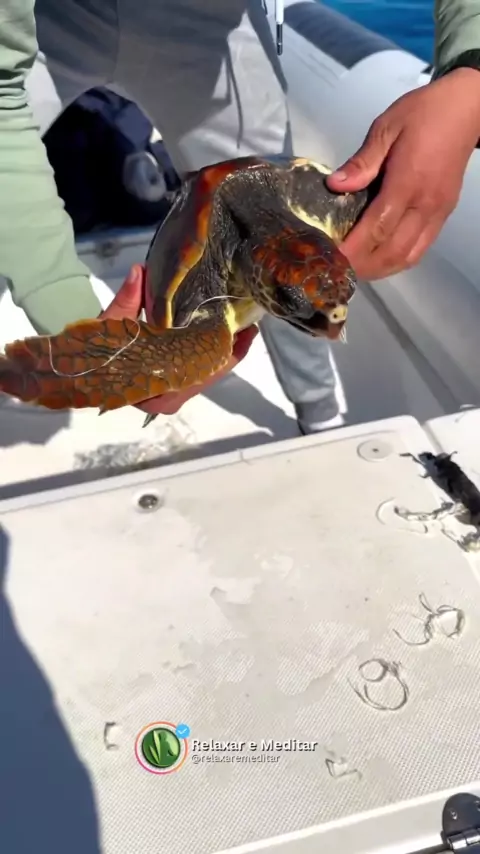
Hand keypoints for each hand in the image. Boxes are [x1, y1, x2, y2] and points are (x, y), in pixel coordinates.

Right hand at [100, 264, 258, 414]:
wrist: (75, 371)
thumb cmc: (95, 351)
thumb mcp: (112, 325)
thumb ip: (128, 300)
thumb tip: (139, 271)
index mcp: (158, 390)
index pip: (205, 370)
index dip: (229, 351)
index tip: (245, 331)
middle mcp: (168, 399)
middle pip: (211, 374)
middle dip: (232, 350)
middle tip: (249, 326)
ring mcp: (170, 397)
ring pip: (206, 376)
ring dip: (224, 354)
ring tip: (242, 331)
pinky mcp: (169, 391)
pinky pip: (198, 375)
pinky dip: (211, 358)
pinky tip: (224, 340)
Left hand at [326, 68, 479, 278]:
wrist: (467, 109)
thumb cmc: (424, 113)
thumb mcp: (386, 127)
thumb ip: (362, 161)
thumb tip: (335, 185)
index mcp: (408, 182)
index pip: (377, 227)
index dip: (353, 248)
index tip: (331, 258)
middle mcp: (425, 204)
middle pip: (391, 251)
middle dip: (363, 266)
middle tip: (337, 268)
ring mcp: (437, 213)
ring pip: (407, 256)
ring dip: (379, 269)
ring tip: (355, 268)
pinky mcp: (443, 215)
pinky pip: (419, 249)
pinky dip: (397, 261)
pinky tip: (378, 259)